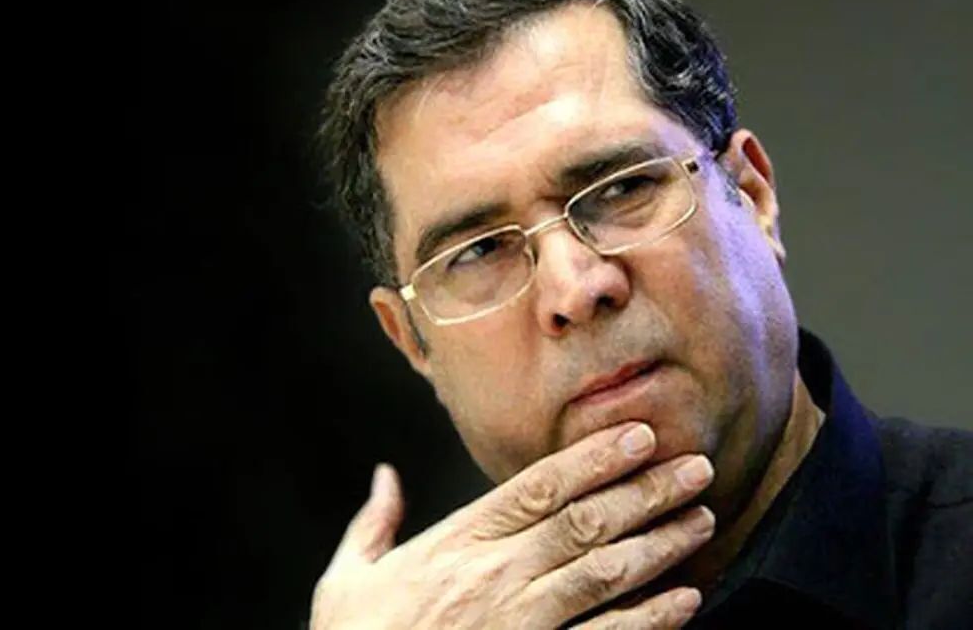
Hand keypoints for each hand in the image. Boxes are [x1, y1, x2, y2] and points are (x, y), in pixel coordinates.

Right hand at [310, 421, 715, 628]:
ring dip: (659, 544)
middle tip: (696, 466)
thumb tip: (383, 477)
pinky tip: (684, 600)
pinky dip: (649, 620)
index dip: (592, 459)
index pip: (537, 487)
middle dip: (646, 491)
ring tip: (701, 519)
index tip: (636, 436)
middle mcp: (495, 577)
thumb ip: (371, 525)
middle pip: (584, 522)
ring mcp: (520, 624)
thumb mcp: (347, 581)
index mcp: (456, 544)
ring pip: (603, 574)